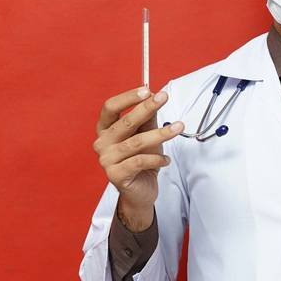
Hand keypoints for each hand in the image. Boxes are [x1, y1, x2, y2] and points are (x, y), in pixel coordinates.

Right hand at [93, 86, 182, 229]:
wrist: (140, 191)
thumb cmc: (142, 159)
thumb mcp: (147, 134)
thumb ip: (148, 117)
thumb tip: (154, 95)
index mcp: (105, 129)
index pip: (110, 107)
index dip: (127, 98)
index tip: (147, 90)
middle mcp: (101, 143)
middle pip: (124, 122)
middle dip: (146, 108)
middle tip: (164, 98)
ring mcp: (106, 160)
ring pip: (136, 142)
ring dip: (160, 134)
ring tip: (178, 127)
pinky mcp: (115, 175)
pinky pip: (139, 162)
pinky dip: (156, 159)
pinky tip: (166, 159)